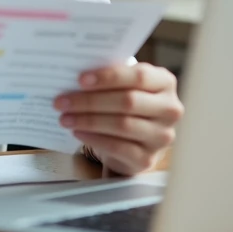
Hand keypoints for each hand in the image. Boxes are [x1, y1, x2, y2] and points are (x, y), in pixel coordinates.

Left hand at [54, 62, 183, 175]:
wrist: (135, 141)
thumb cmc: (126, 105)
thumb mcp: (125, 86)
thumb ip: (111, 78)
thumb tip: (74, 73)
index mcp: (165, 83)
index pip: (139, 76)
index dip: (109, 77)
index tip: (80, 79)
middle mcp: (170, 109)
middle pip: (128, 101)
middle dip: (90, 101)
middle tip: (62, 101)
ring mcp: (162, 136)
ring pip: (122, 125)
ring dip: (88, 120)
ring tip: (65, 118)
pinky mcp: (148, 159)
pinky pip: (118, 147)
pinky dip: (94, 139)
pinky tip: (78, 132)